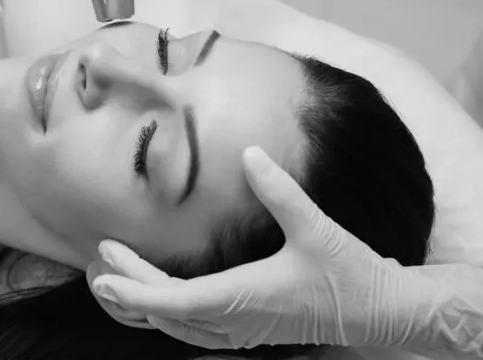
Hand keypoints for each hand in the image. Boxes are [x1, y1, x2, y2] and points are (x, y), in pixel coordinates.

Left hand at [89, 147, 482, 358]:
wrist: (382, 312)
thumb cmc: (350, 272)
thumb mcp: (316, 227)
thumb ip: (281, 190)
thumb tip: (251, 152)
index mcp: (243, 298)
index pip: (173, 300)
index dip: (134, 287)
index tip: (104, 269)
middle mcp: (235, 321)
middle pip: (166, 313)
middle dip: (128, 287)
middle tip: (100, 256)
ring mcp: (241, 331)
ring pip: (177, 328)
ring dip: (143, 305)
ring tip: (114, 279)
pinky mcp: (250, 330)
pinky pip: (194, 331)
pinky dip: (168, 315)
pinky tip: (160, 300)